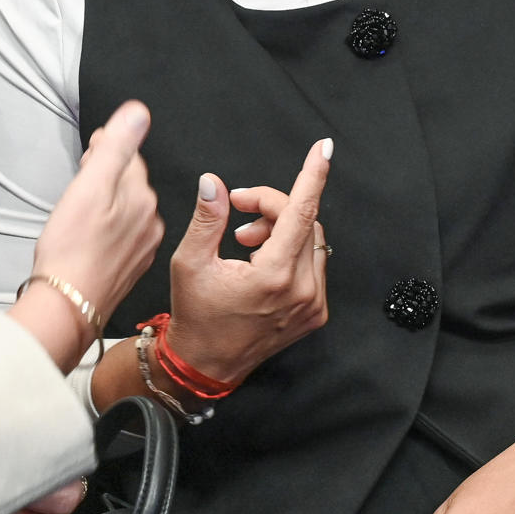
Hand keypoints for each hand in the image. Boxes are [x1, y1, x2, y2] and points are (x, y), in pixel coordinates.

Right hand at [30, 101, 162, 324]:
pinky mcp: (130, 266)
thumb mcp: (89, 186)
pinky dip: (106, 229)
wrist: (67, 305)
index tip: (86, 155)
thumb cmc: (71, 249)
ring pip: (125, 209)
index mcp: (141, 196)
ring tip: (80, 211)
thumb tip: (138, 113)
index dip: (104, 151)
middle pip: (129, 182)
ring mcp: (142, 245)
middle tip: (80, 181)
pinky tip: (87, 238)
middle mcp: (149, 220)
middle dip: (106, 175)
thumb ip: (116, 146)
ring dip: (106, 202)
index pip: (129, 156)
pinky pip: (122, 235)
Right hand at [163, 139, 332, 384]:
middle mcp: (302, 291)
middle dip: (272, 206)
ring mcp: (313, 304)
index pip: (301, 211)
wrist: (206, 364)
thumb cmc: (196, 315)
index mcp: (274, 276)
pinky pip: (313, 263)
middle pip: (304, 220)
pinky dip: (290, 251)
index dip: (313, 175)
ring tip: (246, 241)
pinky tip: (261, 261)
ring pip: (311, 240)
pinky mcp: (315, 313)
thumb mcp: (190, 262)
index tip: (324, 148)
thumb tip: (214, 183)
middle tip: (239, 209)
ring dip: (282, 228)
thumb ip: (207, 219)